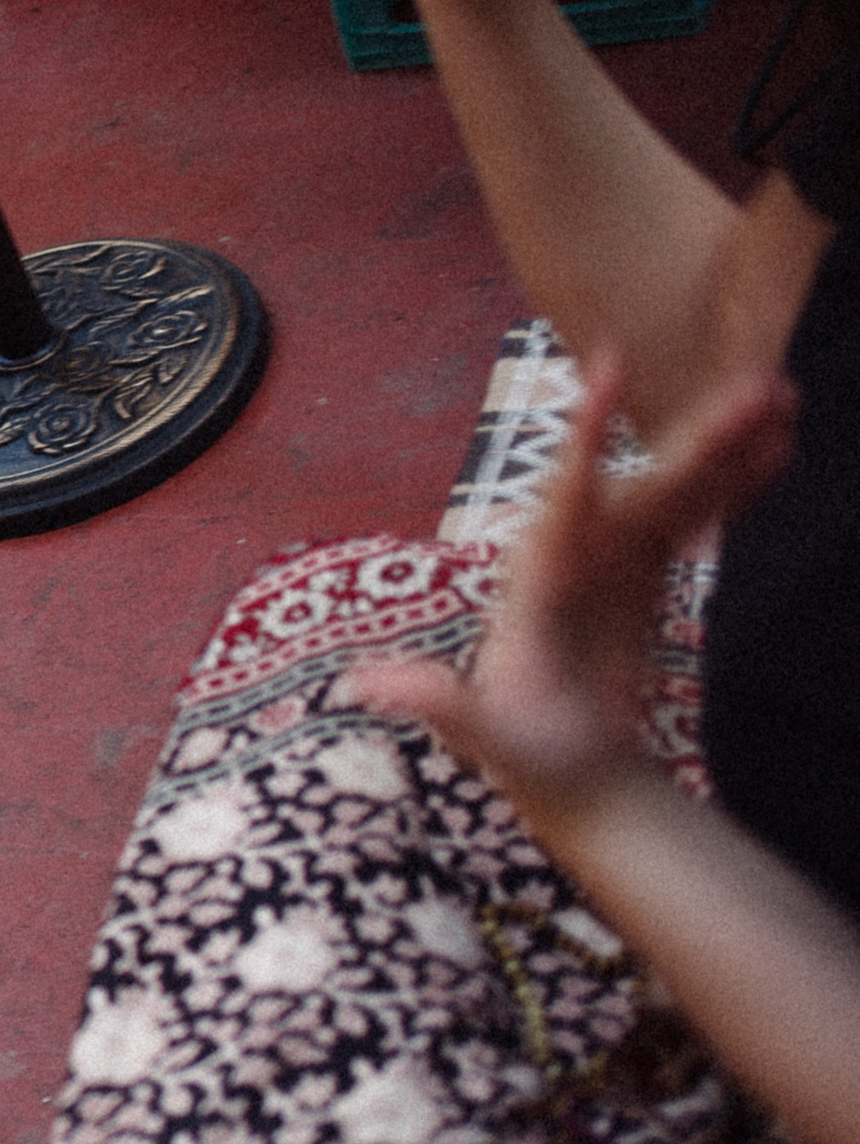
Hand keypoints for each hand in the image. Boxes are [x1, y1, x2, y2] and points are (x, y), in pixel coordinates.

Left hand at [353, 351, 793, 826]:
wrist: (570, 775)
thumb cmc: (526, 758)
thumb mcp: (487, 739)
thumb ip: (438, 706)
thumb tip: (362, 686)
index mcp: (536, 580)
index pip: (564, 495)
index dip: (587, 433)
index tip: (609, 367)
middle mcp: (573, 556)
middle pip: (640, 482)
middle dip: (698, 435)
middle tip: (761, 387)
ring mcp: (611, 560)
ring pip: (673, 488)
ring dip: (726, 445)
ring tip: (782, 396)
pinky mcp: (644, 573)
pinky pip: (693, 517)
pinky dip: (734, 484)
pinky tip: (781, 444)